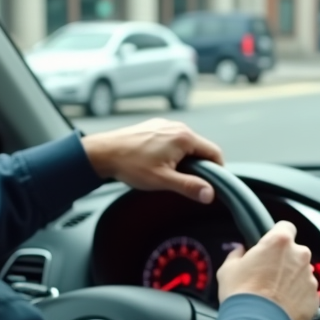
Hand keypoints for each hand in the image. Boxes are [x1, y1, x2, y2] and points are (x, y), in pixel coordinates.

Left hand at [80, 119, 223, 203]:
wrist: (103, 153)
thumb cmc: (130, 164)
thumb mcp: (163, 180)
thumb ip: (189, 186)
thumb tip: (209, 194)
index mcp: (184, 137)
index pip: (214, 152)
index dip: (217, 170)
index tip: (213, 183)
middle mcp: (177, 126)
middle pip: (200, 148)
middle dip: (198, 166)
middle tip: (186, 182)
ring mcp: (164, 125)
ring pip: (185, 144)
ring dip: (184, 159)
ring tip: (168, 173)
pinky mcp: (154, 127)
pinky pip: (171, 139)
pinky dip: (171, 152)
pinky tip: (157, 163)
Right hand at [216, 221, 318, 319]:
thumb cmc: (242, 295)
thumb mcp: (228, 269)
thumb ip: (236, 254)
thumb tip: (239, 251)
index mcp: (279, 242)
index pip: (285, 227)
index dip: (277, 235)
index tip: (271, 245)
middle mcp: (299, 256)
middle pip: (295, 251)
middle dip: (284, 260)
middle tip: (268, 274)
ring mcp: (309, 277)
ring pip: (302, 273)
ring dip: (291, 279)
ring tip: (274, 293)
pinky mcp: (314, 298)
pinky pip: (307, 293)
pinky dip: (298, 297)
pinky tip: (283, 305)